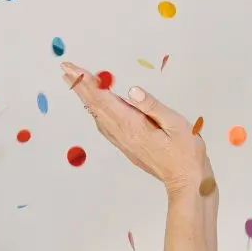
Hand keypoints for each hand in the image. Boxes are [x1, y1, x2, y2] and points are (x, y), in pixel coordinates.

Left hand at [61, 61, 208, 194]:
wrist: (185, 182)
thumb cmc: (186, 152)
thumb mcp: (175, 124)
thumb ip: (152, 106)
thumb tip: (131, 90)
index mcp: (132, 125)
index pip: (103, 98)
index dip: (86, 81)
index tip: (72, 68)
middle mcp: (122, 133)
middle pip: (95, 105)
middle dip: (79, 85)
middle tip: (65, 69)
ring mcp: (122, 141)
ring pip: (97, 115)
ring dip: (85, 97)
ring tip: (75, 82)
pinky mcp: (126, 146)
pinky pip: (104, 125)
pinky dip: (95, 110)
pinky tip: (94, 106)